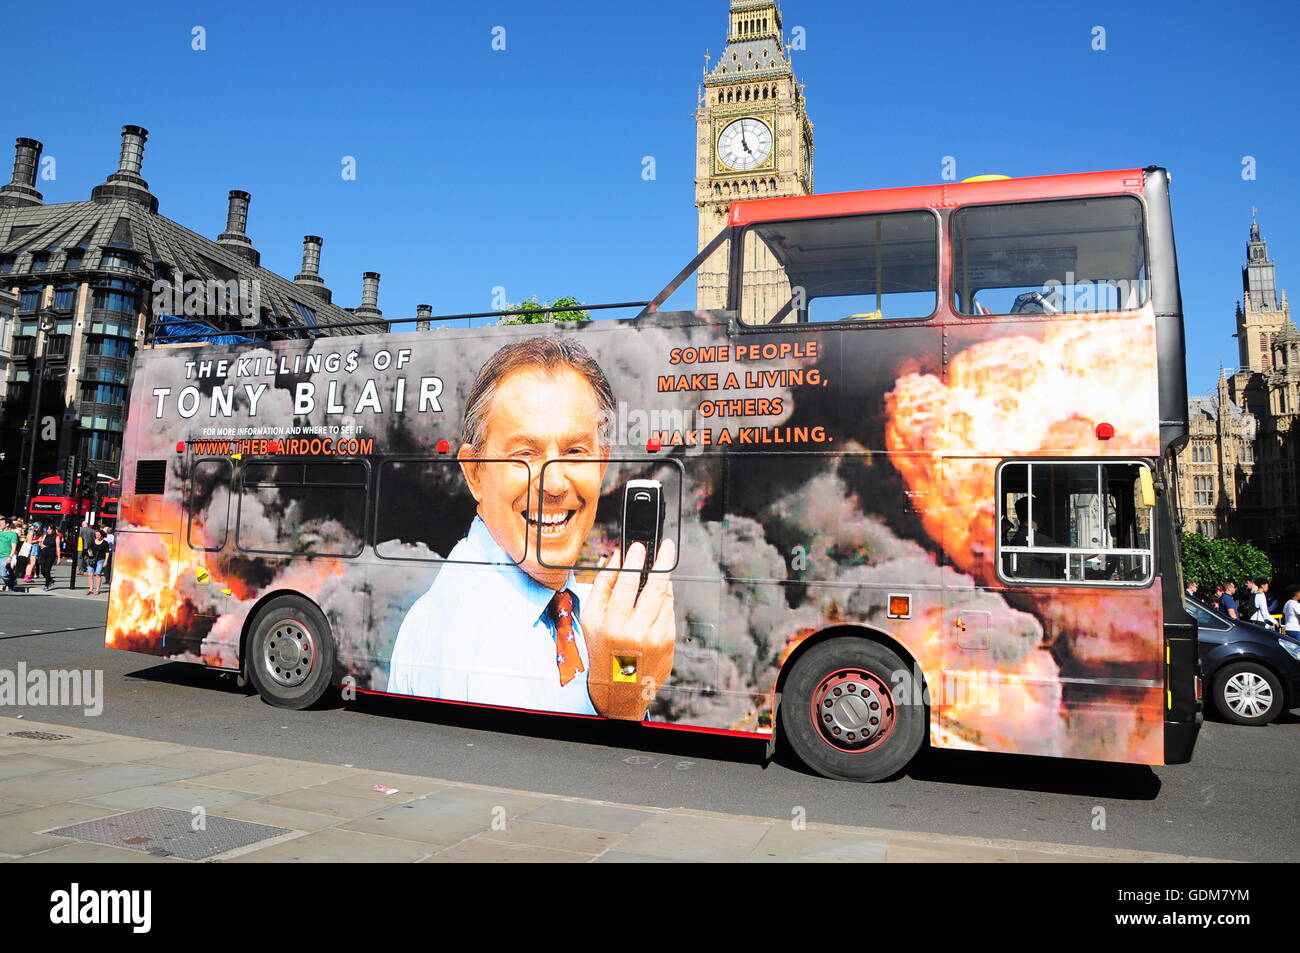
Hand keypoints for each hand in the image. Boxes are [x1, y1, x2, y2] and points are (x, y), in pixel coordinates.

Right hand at [581, 540, 675, 719]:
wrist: (619, 688)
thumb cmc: (602, 650)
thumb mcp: (591, 619)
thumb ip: (603, 585)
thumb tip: (617, 557)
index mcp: (614, 624)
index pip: (628, 583)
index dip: (635, 561)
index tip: (638, 547)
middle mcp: (638, 631)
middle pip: (656, 587)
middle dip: (663, 562)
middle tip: (666, 547)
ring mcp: (657, 638)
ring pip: (666, 598)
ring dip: (663, 581)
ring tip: (655, 574)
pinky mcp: (670, 642)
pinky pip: (669, 611)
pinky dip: (664, 601)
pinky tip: (654, 601)